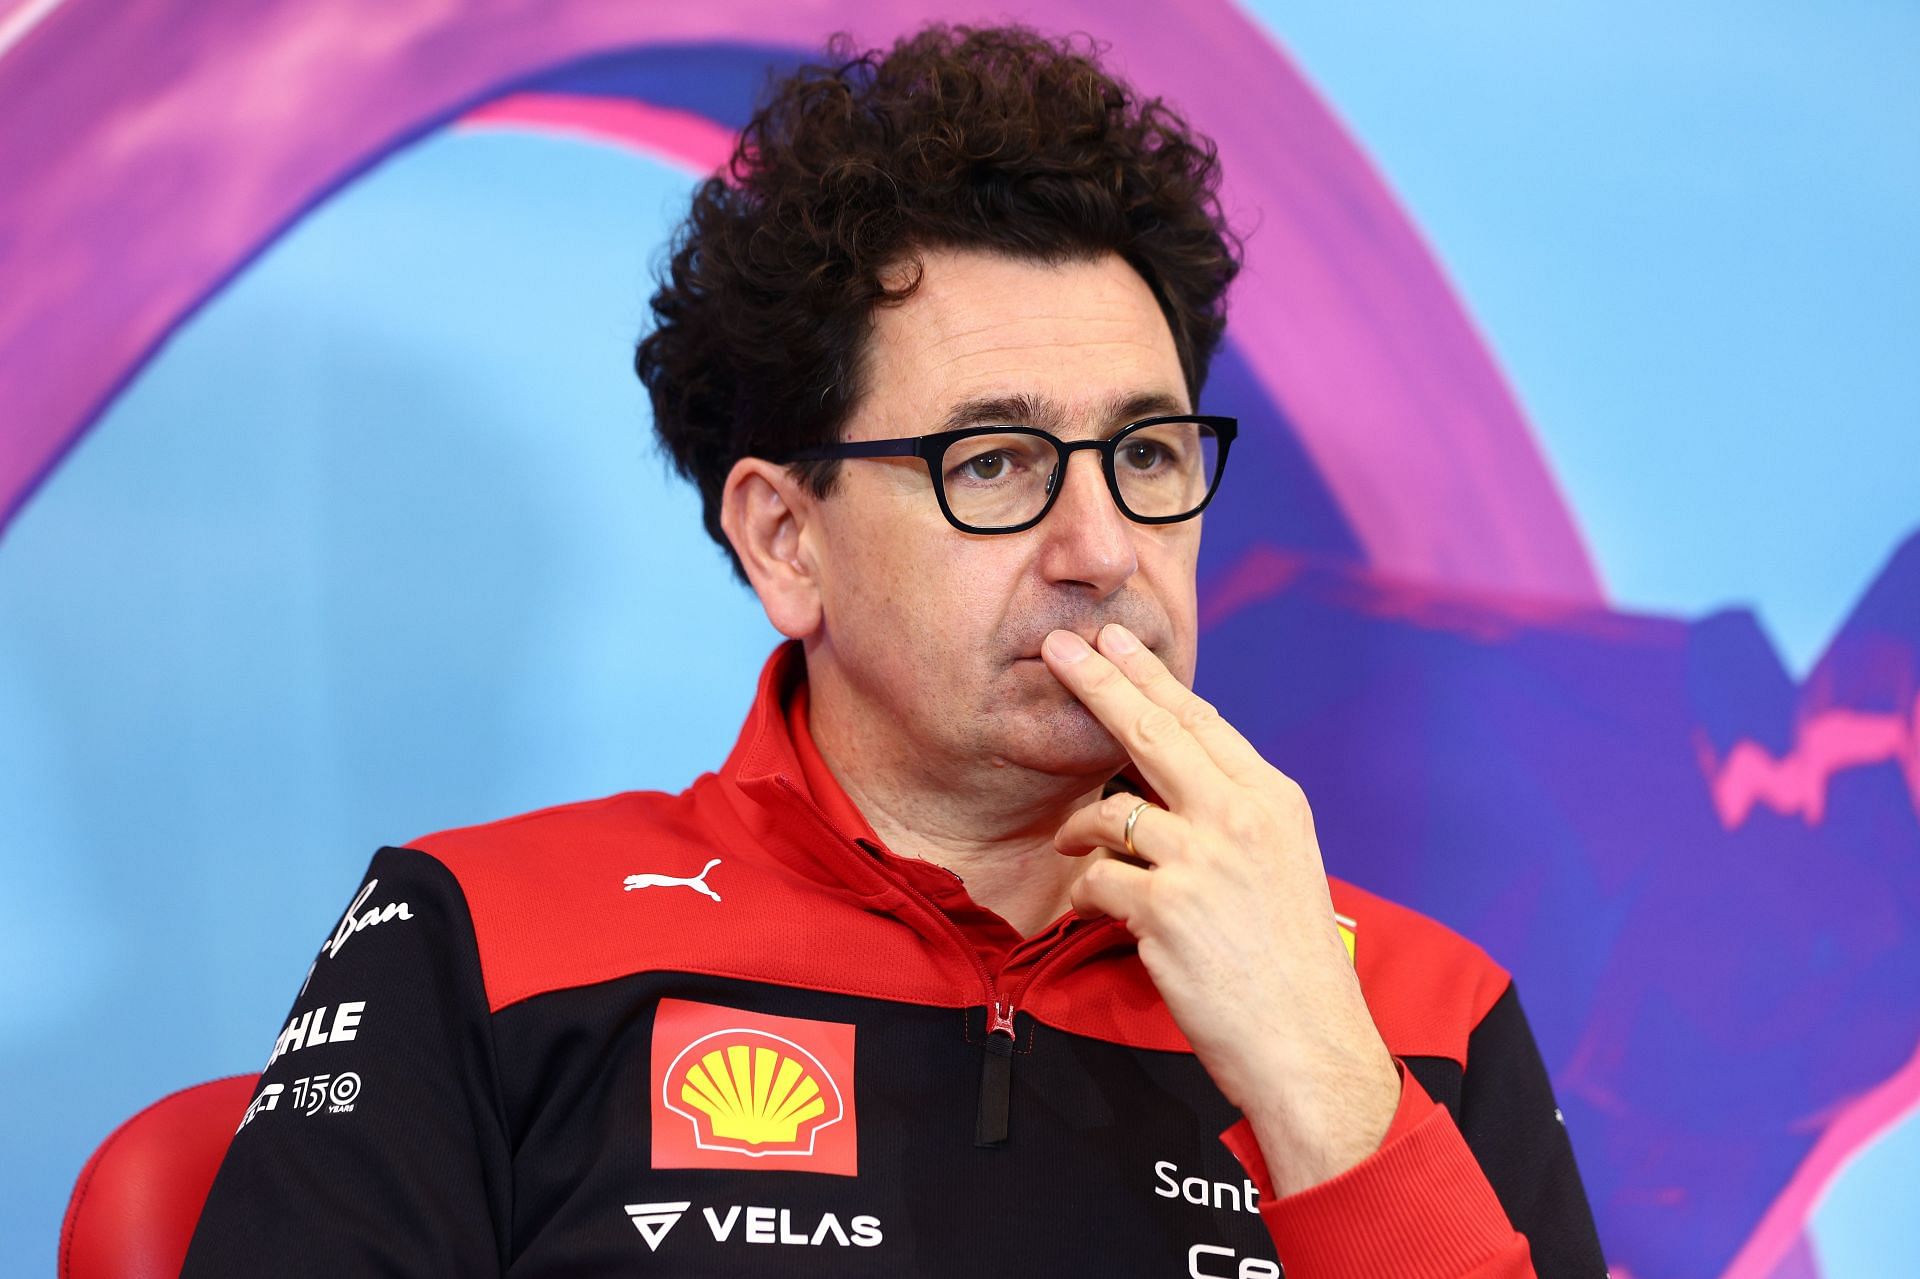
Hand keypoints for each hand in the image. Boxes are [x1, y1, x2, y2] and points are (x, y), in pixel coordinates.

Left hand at [1044, 623, 1399, 1195]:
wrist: (1307, 1043)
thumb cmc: (1289, 962)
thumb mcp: (1282, 864)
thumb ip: (1233, 815)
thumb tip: (1172, 778)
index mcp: (1273, 801)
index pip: (1201, 721)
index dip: (1151, 676)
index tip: (1113, 641)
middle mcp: (1241, 818)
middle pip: (1152, 730)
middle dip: (1097, 683)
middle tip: (1055, 648)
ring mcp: (1202, 861)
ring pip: (1109, 812)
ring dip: (1080, 829)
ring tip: (1072, 847)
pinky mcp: (1165, 909)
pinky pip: (1096, 879)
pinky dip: (1088, 892)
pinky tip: (1100, 910)